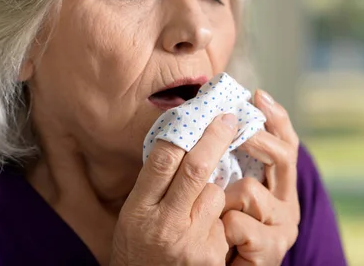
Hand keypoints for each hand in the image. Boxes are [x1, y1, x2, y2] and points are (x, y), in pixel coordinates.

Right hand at [110, 114, 237, 265]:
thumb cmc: (140, 249)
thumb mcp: (135, 216)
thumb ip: (155, 184)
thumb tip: (183, 137)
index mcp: (138, 210)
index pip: (162, 160)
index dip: (184, 130)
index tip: (202, 112)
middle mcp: (163, 224)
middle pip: (196, 168)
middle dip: (215, 138)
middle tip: (228, 118)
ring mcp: (190, 242)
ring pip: (215, 193)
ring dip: (213, 191)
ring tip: (196, 210)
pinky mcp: (212, 255)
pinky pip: (225, 220)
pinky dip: (219, 220)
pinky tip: (205, 236)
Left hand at [222, 90, 300, 265]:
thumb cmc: (220, 231)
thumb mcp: (226, 192)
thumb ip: (228, 164)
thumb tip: (214, 121)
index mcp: (280, 185)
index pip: (287, 143)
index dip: (276, 118)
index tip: (258, 94)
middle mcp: (288, 201)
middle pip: (282, 155)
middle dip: (255, 139)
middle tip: (236, 124)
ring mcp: (284, 225)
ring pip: (250, 189)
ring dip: (223, 199)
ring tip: (214, 215)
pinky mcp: (273, 248)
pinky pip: (238, 223)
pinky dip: (222, 227)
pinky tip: (222, 237)